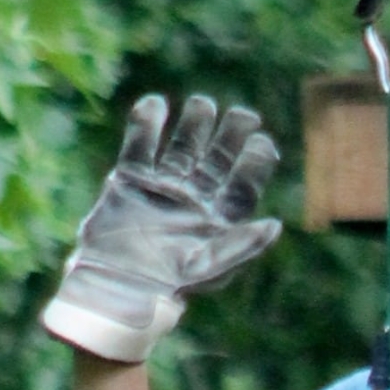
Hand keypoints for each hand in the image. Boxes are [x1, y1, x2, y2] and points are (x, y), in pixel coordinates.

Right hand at [40, 94, 281, 364]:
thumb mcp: (208, 268)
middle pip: (218, 158)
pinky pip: (140, 146)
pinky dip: (145, 124)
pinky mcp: (130, 181)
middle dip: (230, 135)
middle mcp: (193, 200)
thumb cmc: (166, 284)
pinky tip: (155, 104)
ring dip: (194, 124)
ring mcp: (162, 188)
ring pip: (182, 147)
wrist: (115, 285)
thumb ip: (241, 246)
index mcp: (217, 220)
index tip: (262, 141)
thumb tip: (275, 226)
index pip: (243, 183)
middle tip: (242, 114)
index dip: (256, 161)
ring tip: (203, 104)